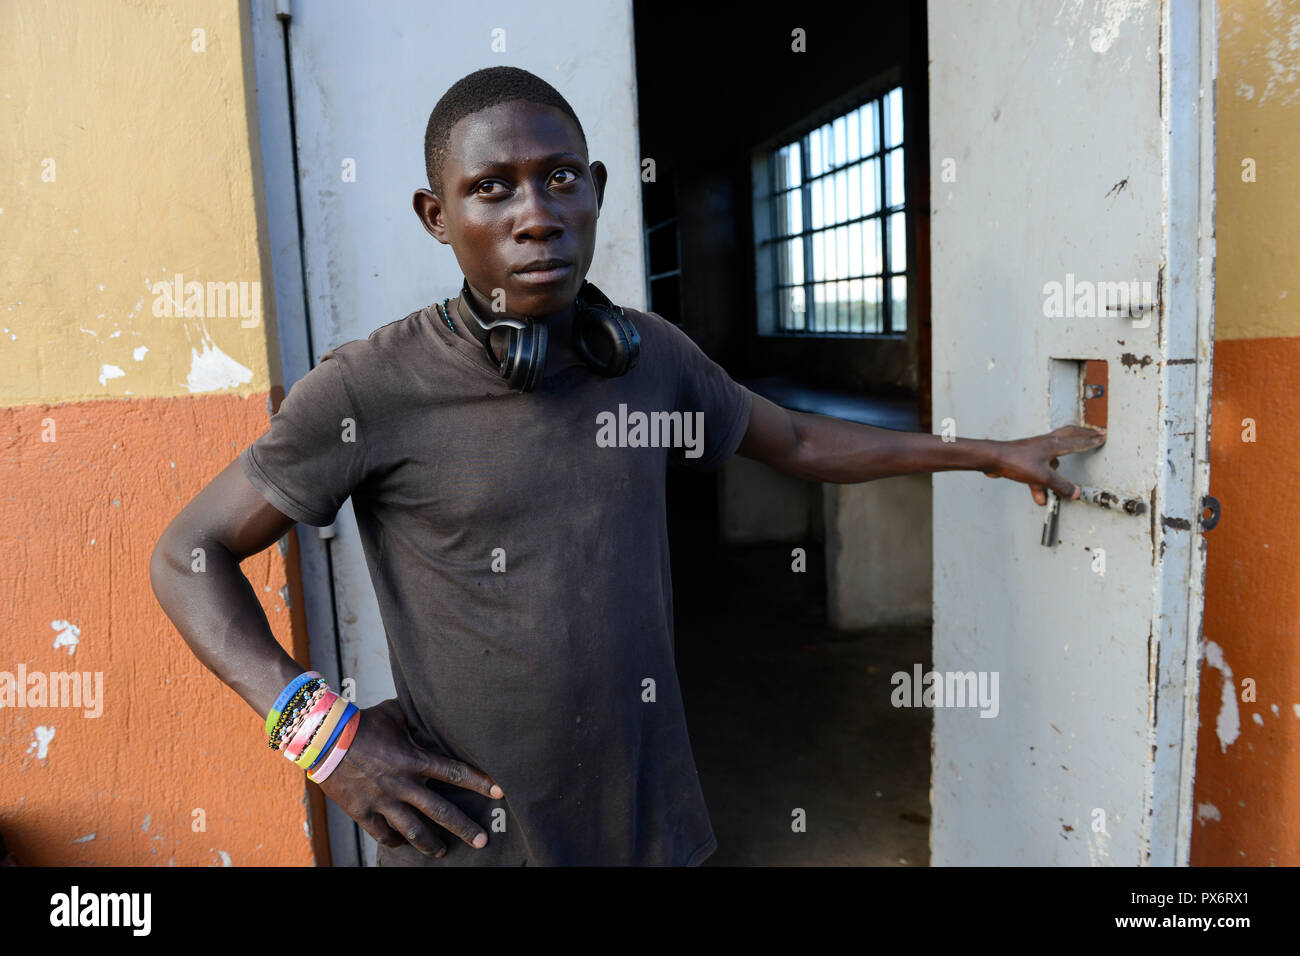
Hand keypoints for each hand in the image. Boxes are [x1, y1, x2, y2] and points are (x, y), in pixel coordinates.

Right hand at [314, 698, 502, 857]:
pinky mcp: (363, 812)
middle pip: (441, 812)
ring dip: (432, 844)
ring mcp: (383, 801)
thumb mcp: (394, 714)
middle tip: (483, 841)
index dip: (480, 782)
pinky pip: (384, 834)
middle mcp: (402, 783)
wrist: (322, 738)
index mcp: (414, 759)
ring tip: (443, 851)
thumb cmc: (361, 722)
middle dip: (464, 828)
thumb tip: (432, 712)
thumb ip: (416, 719)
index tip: (499, 793)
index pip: (455, 772)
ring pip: (414, 830)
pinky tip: (404, 843)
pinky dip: (397, 841)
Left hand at [984, 425, 1106, 505]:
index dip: (1092, 440)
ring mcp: (1035, 449)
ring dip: (1058, 472)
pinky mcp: (1025, 458)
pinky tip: (1038, 495)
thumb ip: (1060, 485)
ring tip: (1061, 486)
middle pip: (1069, 436)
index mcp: (1054, 445)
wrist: (992, 459)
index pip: (1078, 441)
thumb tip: (1075, 493)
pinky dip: (1041, 482)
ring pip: (1053, 459)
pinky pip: (1039, 470)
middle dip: (1083, 435)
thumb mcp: (1042, 477)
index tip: (1102, 436)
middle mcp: (1046, 443)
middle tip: (1095, 432)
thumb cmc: (1015, 461)